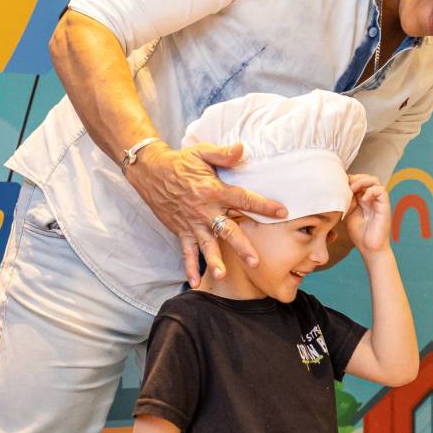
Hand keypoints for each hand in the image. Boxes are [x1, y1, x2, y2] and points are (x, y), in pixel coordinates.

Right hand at [126, 141, 285, 285]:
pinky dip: (189, 267)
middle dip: (241, 246)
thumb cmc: (181, 162)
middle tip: (255, 261)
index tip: (281, 212)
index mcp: (214, 190)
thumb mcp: (202, 152)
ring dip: (215, 261)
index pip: (243, 198)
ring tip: (222, 276)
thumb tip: (242, 149)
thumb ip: (223, 154)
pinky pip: (186, 252)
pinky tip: (196, 282)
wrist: (151, 173)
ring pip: (207, 245)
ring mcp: (192, 223)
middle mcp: (205, 210)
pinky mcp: (181, 231)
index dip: (263, 205)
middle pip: (227, 230)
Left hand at [346, 174, 390, 253]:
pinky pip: (381, 190)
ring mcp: (379, 201)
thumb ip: (347, 201)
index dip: (349, 179)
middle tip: (345, 186)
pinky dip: (371, 191)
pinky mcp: (385, 206)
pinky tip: (363, 199)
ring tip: (353, 190)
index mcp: (363, 198)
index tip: (339, 185)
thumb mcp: (348, 213)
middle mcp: (372, 197)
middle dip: (355, 178)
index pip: (358, 180)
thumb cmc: (359, 234)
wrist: (369, 248)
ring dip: (362, 181)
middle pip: (366, 177)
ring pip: (374, 180)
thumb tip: (341, 189)